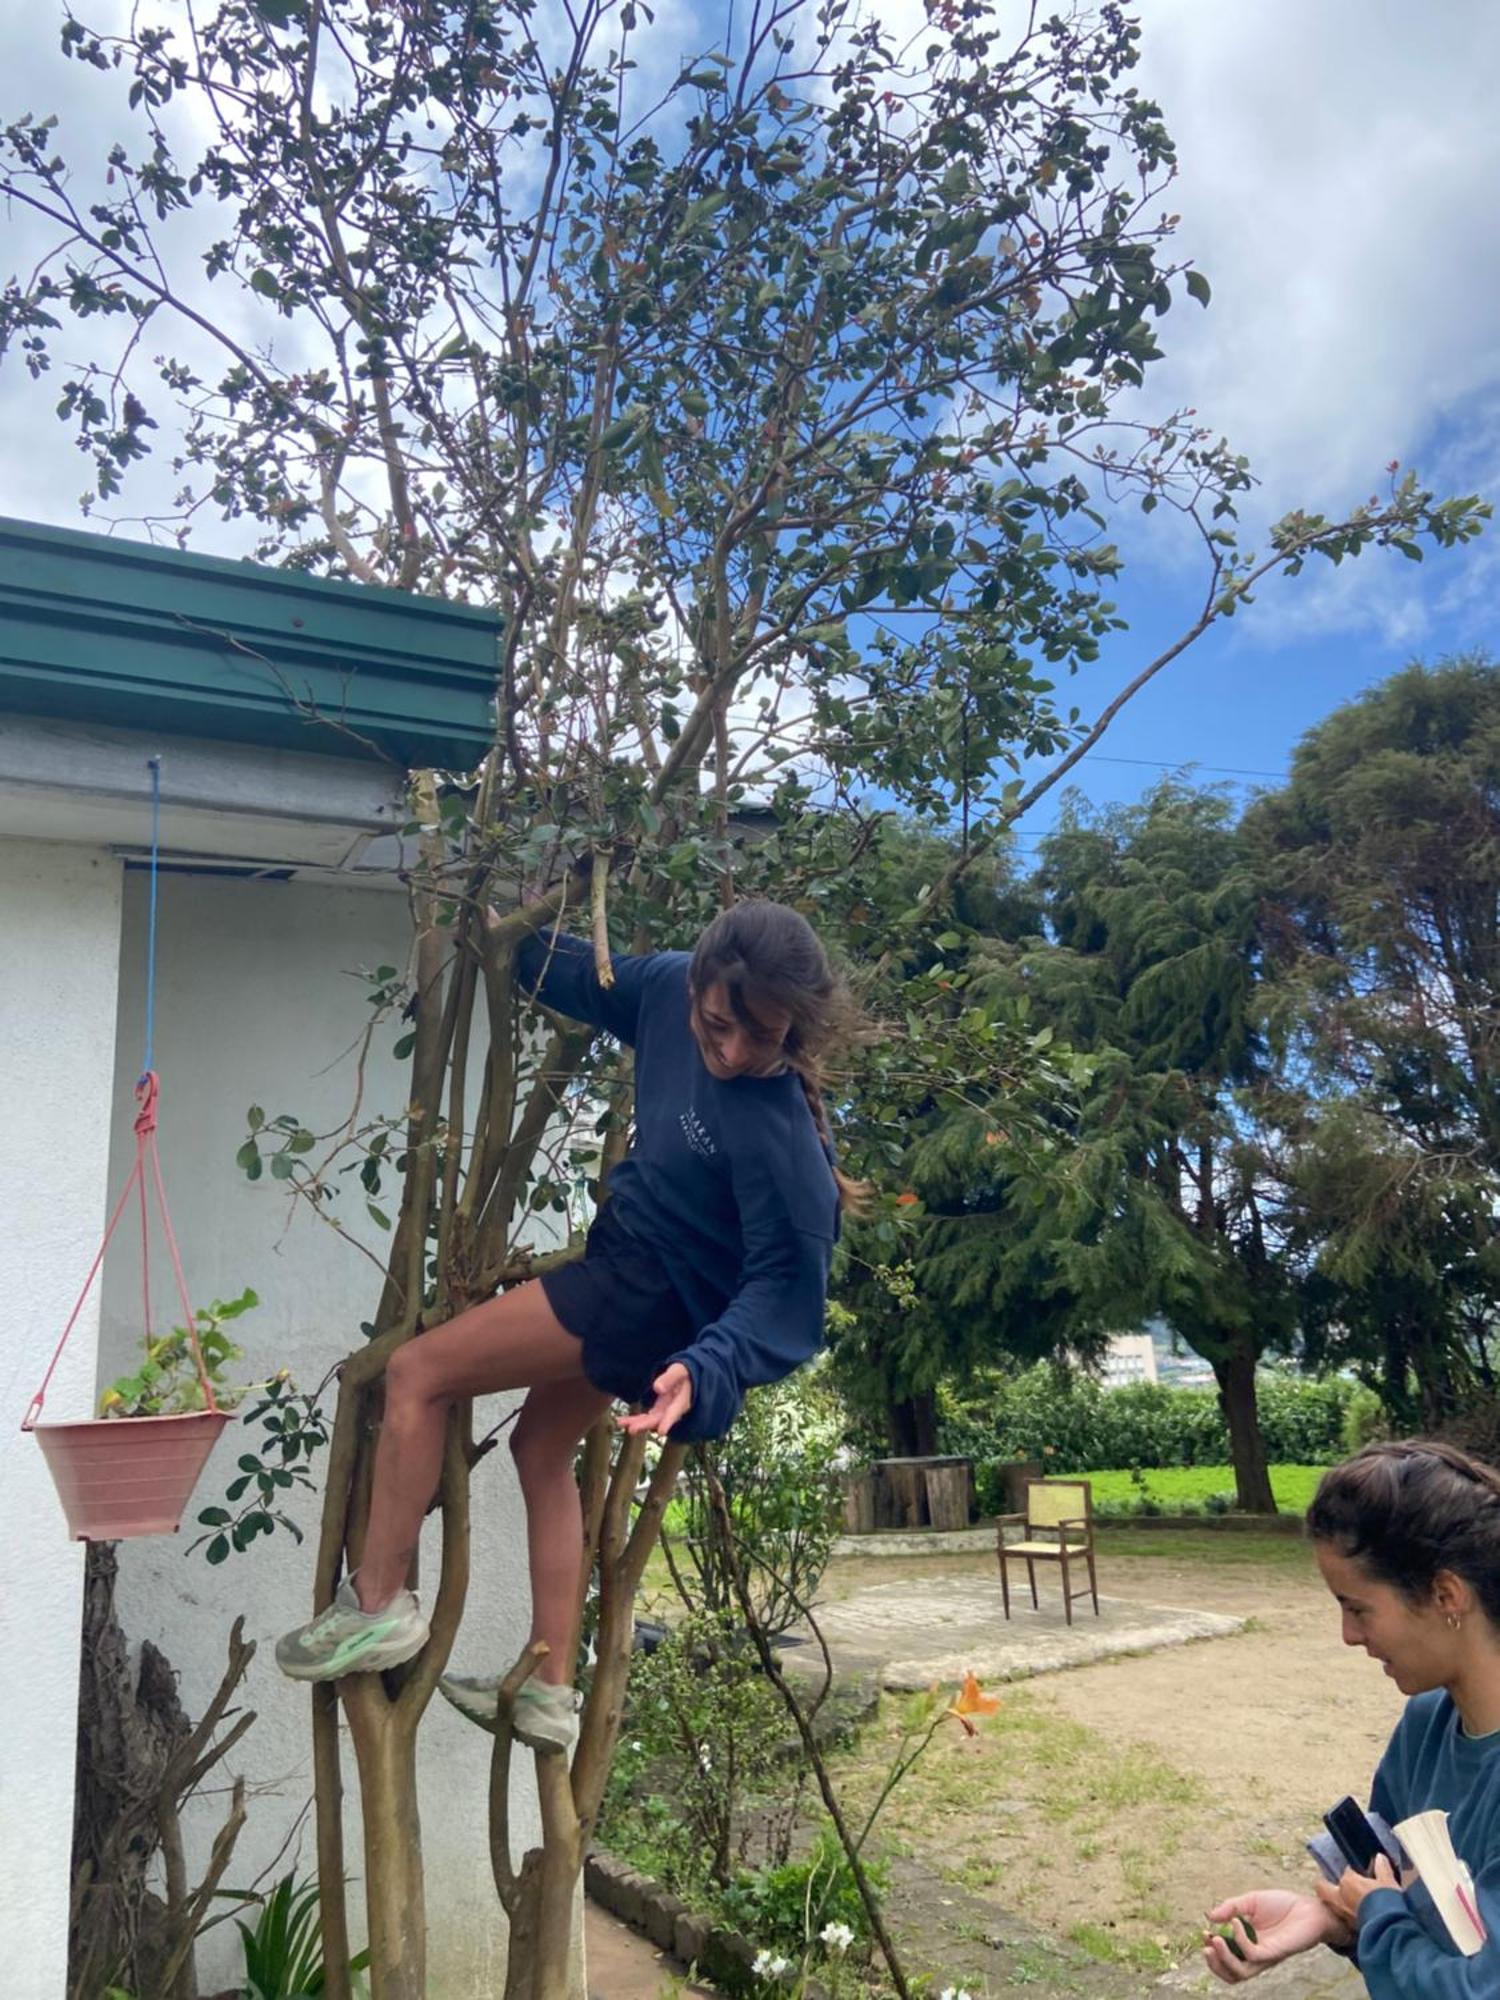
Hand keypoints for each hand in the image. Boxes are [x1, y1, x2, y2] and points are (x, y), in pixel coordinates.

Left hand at [617, 1362, 692, 1437]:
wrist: (686, 1376)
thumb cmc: (684, 1372)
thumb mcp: (679, 1371)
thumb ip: (670, 1378)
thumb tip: (657, 1388)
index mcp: (682, 1401)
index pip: (674, 1413)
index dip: (668, 1422)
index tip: (662, 1432)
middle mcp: (673, 1410)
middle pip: (659, 1420)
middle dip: (645, 1425)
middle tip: (632, 1429)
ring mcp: (665, 1412)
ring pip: (650, 1421)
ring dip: (636, 1423)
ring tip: (620, 1423)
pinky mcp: (658, 1411)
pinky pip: (646, 1418)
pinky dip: (634, 1420)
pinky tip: (621, 1422)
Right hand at [1203, 1889, 1351, 1984]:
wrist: (1309, 1907)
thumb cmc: (1282, 1905)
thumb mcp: (1251, 1901)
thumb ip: (1230, 1907)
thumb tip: (1209, 1916)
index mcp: (1247, 1944)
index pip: (1227, 1959)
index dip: (1213, 1952)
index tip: (1205, 1933)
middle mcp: (1255, 1955)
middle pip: (1231, 1974)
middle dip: (1215, 1964)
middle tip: (1207, 1946)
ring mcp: (1265, 1956)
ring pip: (1241, 1973)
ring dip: (1224, 1960)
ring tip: (1215, 1941)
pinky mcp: (1275, 1953)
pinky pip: (1253, 1954)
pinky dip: (1240, 1940)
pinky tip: (1237, 1922)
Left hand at [1316, 1854, 1400, 1926]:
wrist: (1390, 1929)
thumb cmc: (1388, 1901)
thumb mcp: (1388, 1882)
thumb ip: (1382, 1868)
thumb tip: (1379, 1857)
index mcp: (1348, 1881)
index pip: (1347, 1872)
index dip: (1353, 1873)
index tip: (1361, 1876)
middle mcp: (1340, 1896)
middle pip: (1322, 1886)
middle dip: (1324, 1884)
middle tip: (1333, 1886)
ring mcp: (1341, 1913)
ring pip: (1329, 1903)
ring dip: (1334, 1901)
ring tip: (1345, 1902)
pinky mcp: (1347, 1928)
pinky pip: (1339, 1918)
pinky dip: (1343, 1916)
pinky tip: (1352, 1917)